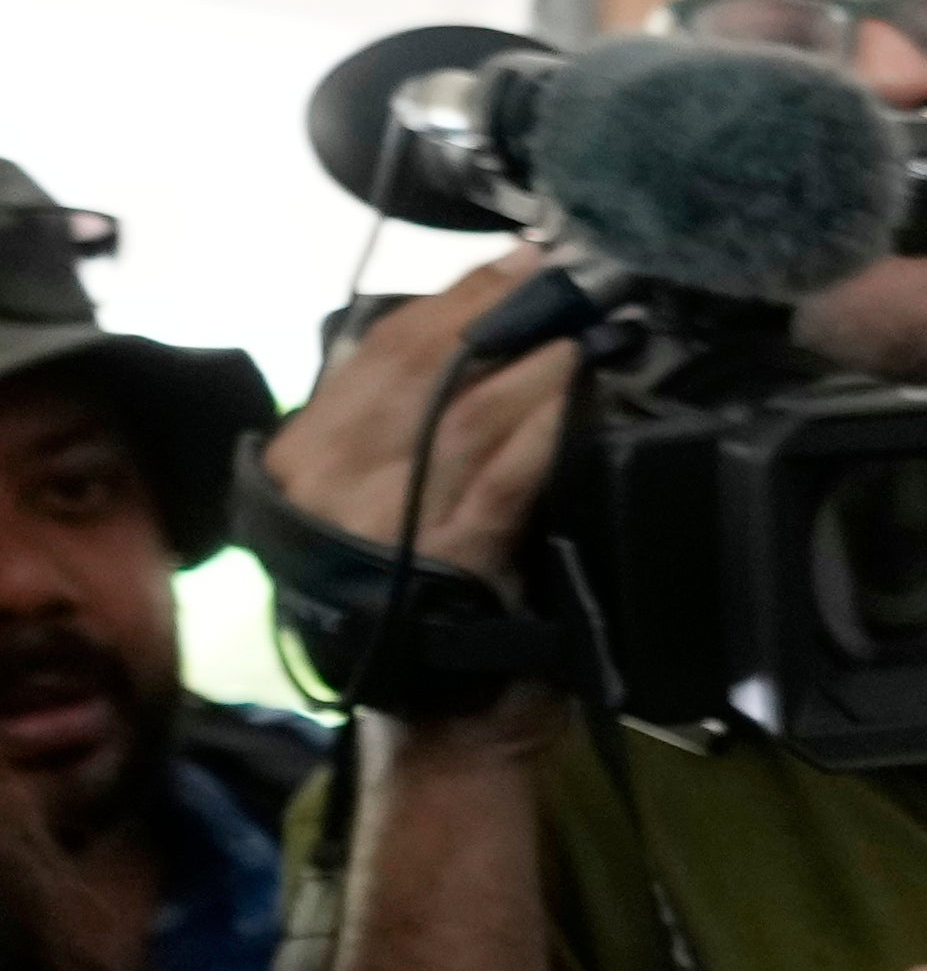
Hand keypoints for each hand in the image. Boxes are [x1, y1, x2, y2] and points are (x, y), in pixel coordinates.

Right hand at [257, 252, 576, 591]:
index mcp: (306, 451)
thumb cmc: (397, 589)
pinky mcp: (451, 559)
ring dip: (526, 368)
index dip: (453, 300)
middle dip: (496, 317)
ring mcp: (389, 520)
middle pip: (419, 371)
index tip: (512, 264)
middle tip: (559, 281)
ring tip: (576, 334)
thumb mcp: (364, 494)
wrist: (425, 707)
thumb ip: (389, 425)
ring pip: (461, 418)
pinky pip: (500, 481)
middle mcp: (334, 478)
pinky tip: (571, 400)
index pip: (379, 352)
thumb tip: (466, 337)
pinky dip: (538, 433)